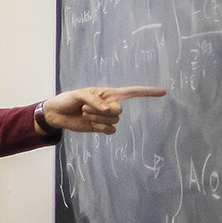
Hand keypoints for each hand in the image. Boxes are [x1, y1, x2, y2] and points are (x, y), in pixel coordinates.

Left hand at [42, 85, 164, 133]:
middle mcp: (111, 105)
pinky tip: (90, 124)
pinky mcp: (101, 127)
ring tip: (84, 113)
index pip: (133, 92)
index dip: (148, 92)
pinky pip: (110, 130)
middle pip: (119, 111)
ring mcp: (107, 117)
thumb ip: (95, 100)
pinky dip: (100, 127)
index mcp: (109, 93)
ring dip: (97, 118)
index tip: (164, 92)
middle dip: (102, 111)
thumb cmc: (68, 99)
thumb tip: (109, 110)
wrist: (57, 113)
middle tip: (85, 108)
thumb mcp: (79, 95)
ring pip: (113, 121)